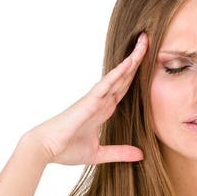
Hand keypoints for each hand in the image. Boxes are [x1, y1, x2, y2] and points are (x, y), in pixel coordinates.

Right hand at [24, 32, 147, 165]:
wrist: (45, 149)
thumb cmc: (66, 149)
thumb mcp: (99, 153)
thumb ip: (120, 152)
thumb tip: (141, 155)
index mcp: (104, 110)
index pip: (125, 88)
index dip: (137, 75)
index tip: (150, 62)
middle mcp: (101, 101)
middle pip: (124, 77)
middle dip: (137, 60)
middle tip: (150, 40)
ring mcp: (95, 99)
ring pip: (118, 76)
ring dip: (131, 60)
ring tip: (144, 42)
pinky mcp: (88, 101)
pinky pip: (105, 85)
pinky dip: (117, 74)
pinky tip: (129, 63)